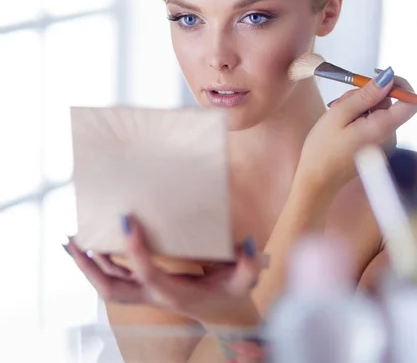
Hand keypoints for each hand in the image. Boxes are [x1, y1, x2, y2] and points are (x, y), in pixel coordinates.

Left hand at [66, 216, 261, 327]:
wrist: (222, 313)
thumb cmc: (230, 293)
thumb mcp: (245, 281)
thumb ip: (250, 265)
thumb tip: (247, 244)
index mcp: (174, 292)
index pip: (147, 272)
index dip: (134, 249)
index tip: (126, 220)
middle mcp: (153, 294)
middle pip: (111, 289)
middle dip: (89, 268)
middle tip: (75, 241)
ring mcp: (146, 292)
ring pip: (107, 286)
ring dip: (88, 265)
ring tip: (72, 241)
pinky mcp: (144, 286)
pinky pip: (114, 278)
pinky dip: (99, 264)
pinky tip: (91, 247)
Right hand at [296, 67, 416, 192]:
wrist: (317, 180)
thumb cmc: (323, 150)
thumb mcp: (339, 114)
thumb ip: (365, 95)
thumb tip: (387, 77)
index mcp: (382, 129)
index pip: (410, 101)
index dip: (398, 84)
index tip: (379, 77)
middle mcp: (389, 137)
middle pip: (389, 103)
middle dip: (366, 95)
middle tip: (341, 101)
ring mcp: (384, 143)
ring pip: (379, 111)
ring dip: (359, 106)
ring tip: (337, 115)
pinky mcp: (377, 146)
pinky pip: (373, 122)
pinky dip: (358, 118)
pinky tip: (341, 125)